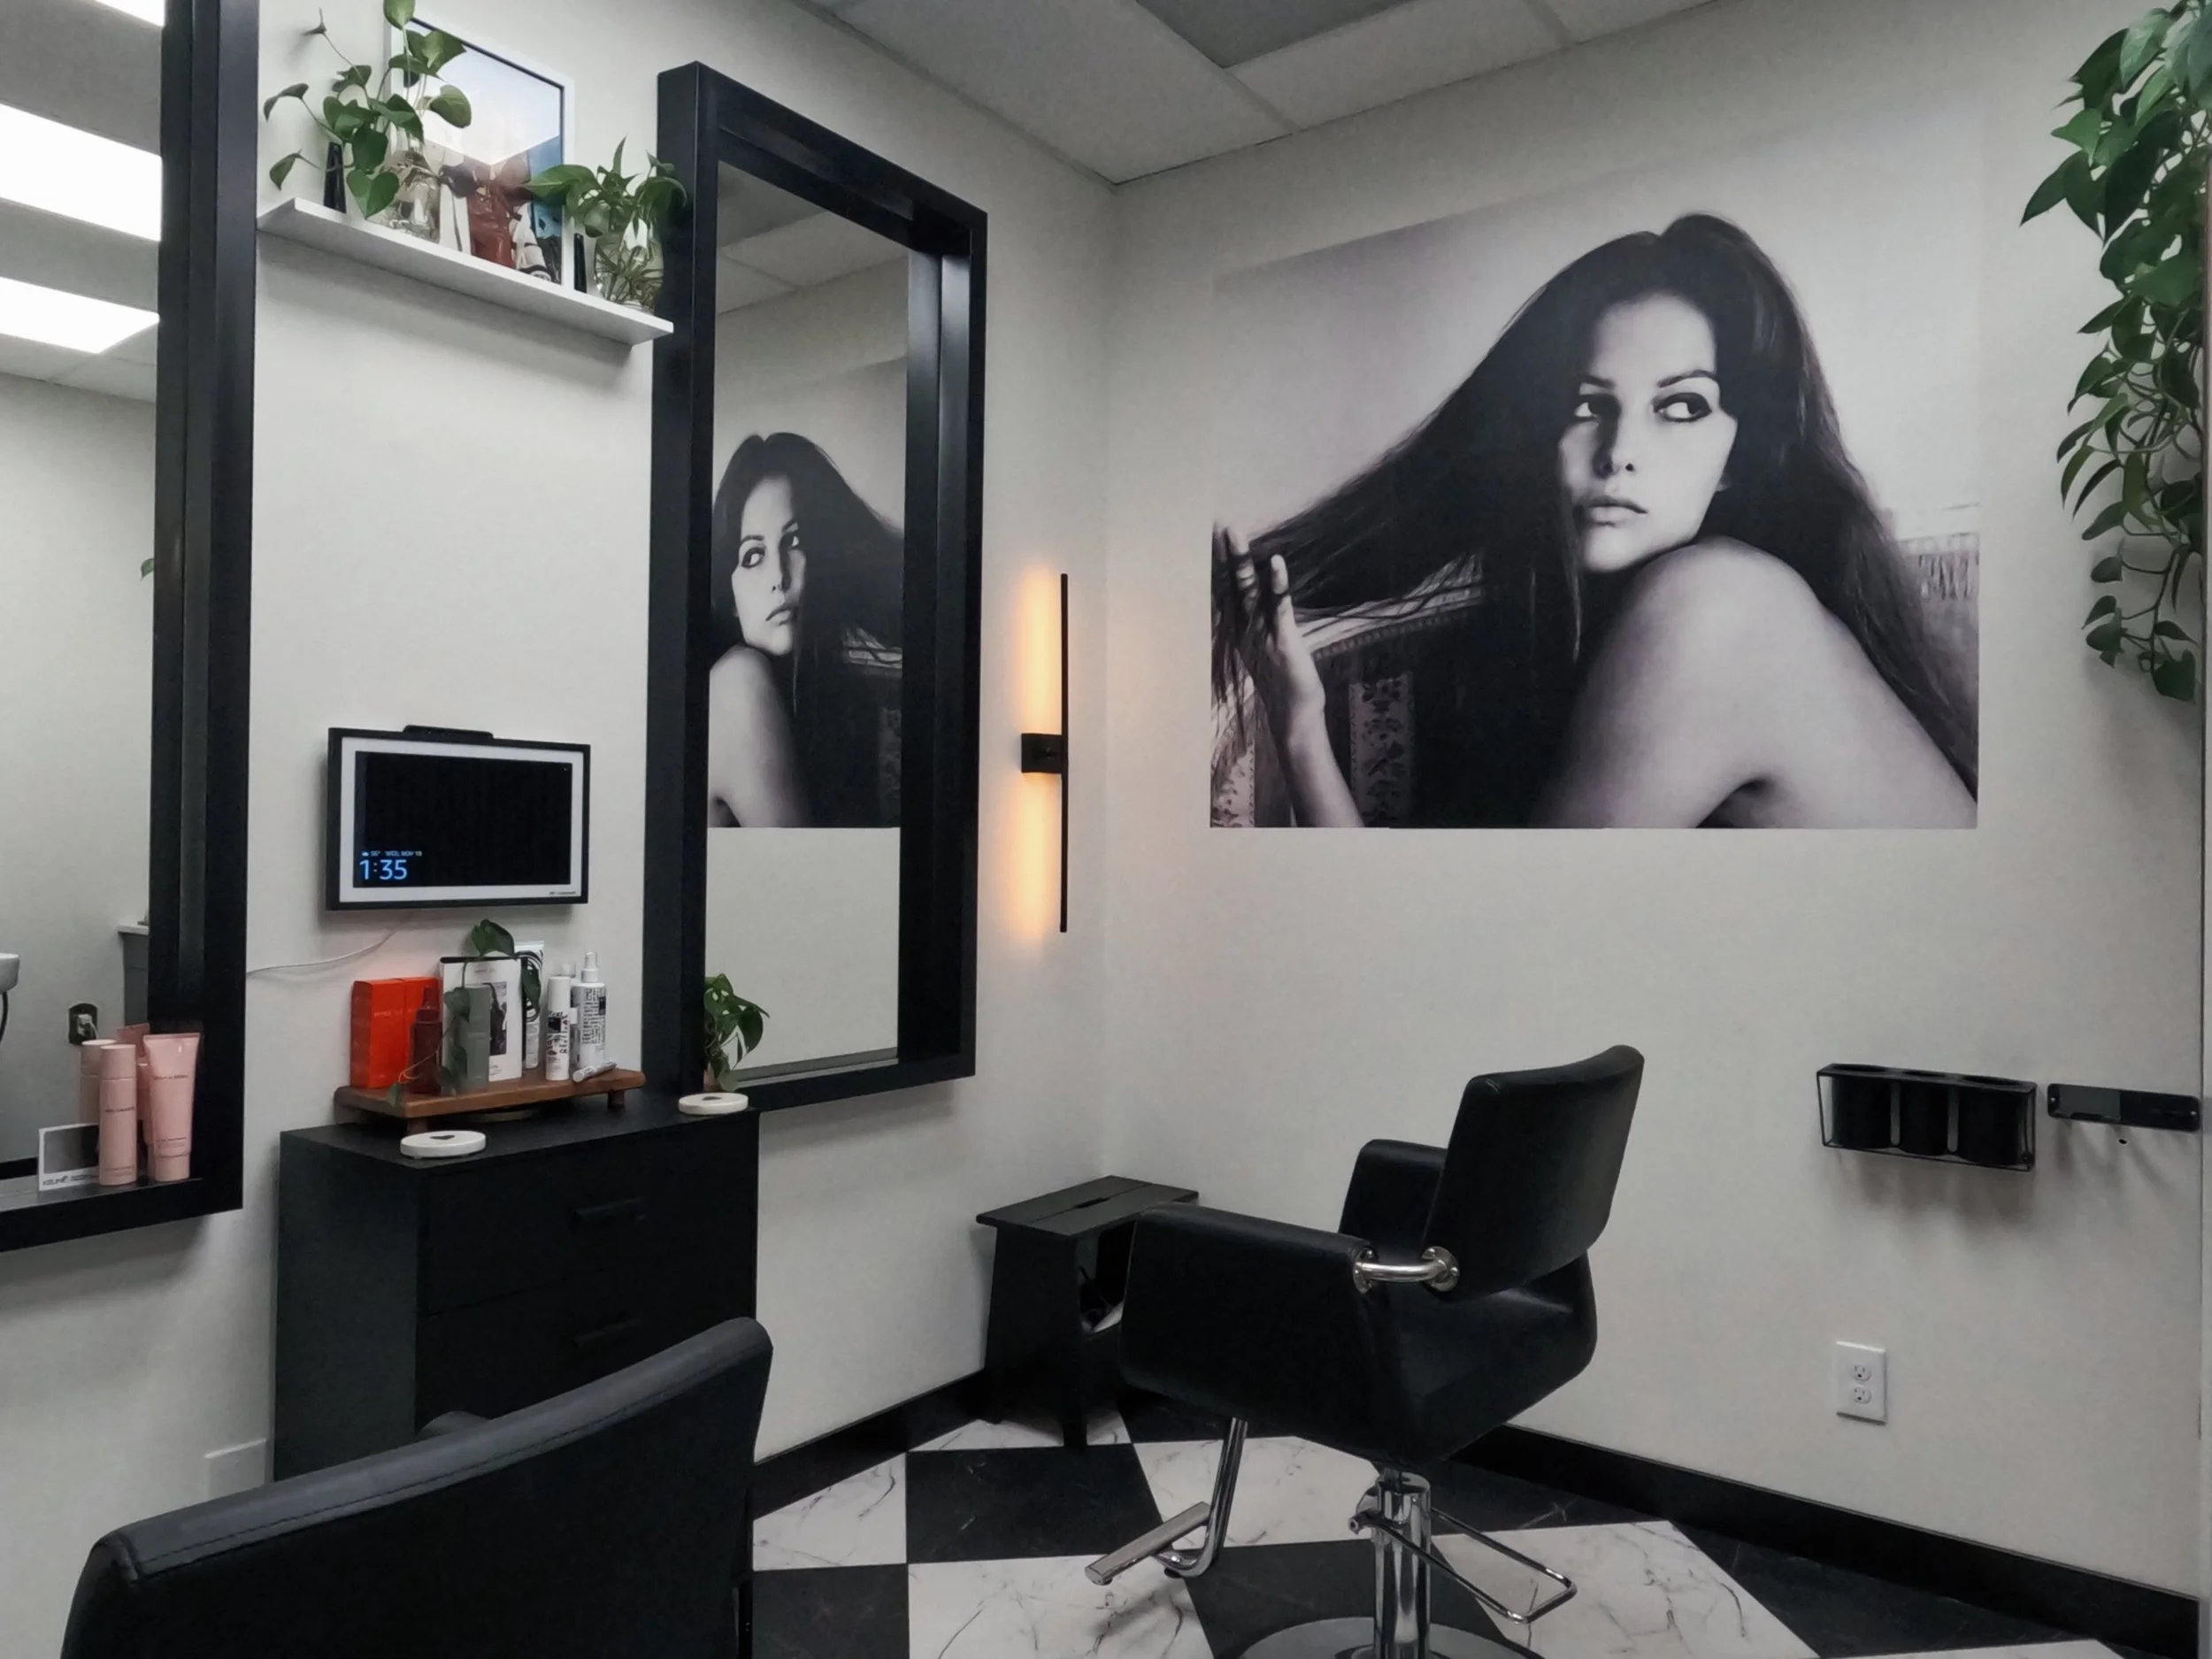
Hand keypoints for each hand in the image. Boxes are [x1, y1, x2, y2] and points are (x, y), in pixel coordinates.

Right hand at [1219, 527, 1325, 741]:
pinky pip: (1279, 607)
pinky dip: (1277, 584)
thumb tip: (1253, 607)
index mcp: (1242, 629)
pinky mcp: (1283, 639)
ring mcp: (1262, 633)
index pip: (1229, 589)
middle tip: (1216, 524)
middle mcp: (1247, 628)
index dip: (1221, 563)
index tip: (1213, 536)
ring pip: (1248, 591)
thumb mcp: (1266, 652)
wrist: (1293, 717)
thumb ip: (1257, 629)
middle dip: (1225, 555)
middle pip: (1232, 585)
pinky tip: (1275, 561)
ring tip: (1234, 533)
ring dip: (1242, 562)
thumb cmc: (1282, 685)